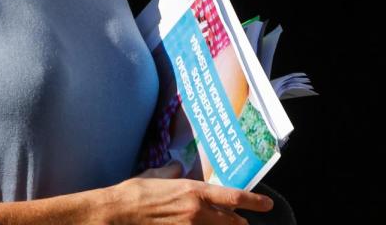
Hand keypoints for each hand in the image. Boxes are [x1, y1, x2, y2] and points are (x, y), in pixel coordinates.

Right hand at [104, 160, 273, 223]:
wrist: (118, 214)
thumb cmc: (136, 192)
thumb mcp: (157, 175)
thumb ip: (172, 172)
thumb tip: (177, 166)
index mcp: (194, 192)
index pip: (234, 197)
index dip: (254, 202)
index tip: (267, 205)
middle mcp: (197, 213)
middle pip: (232, 222)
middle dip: (240, 222)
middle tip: (243, 220)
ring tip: (225, 223)